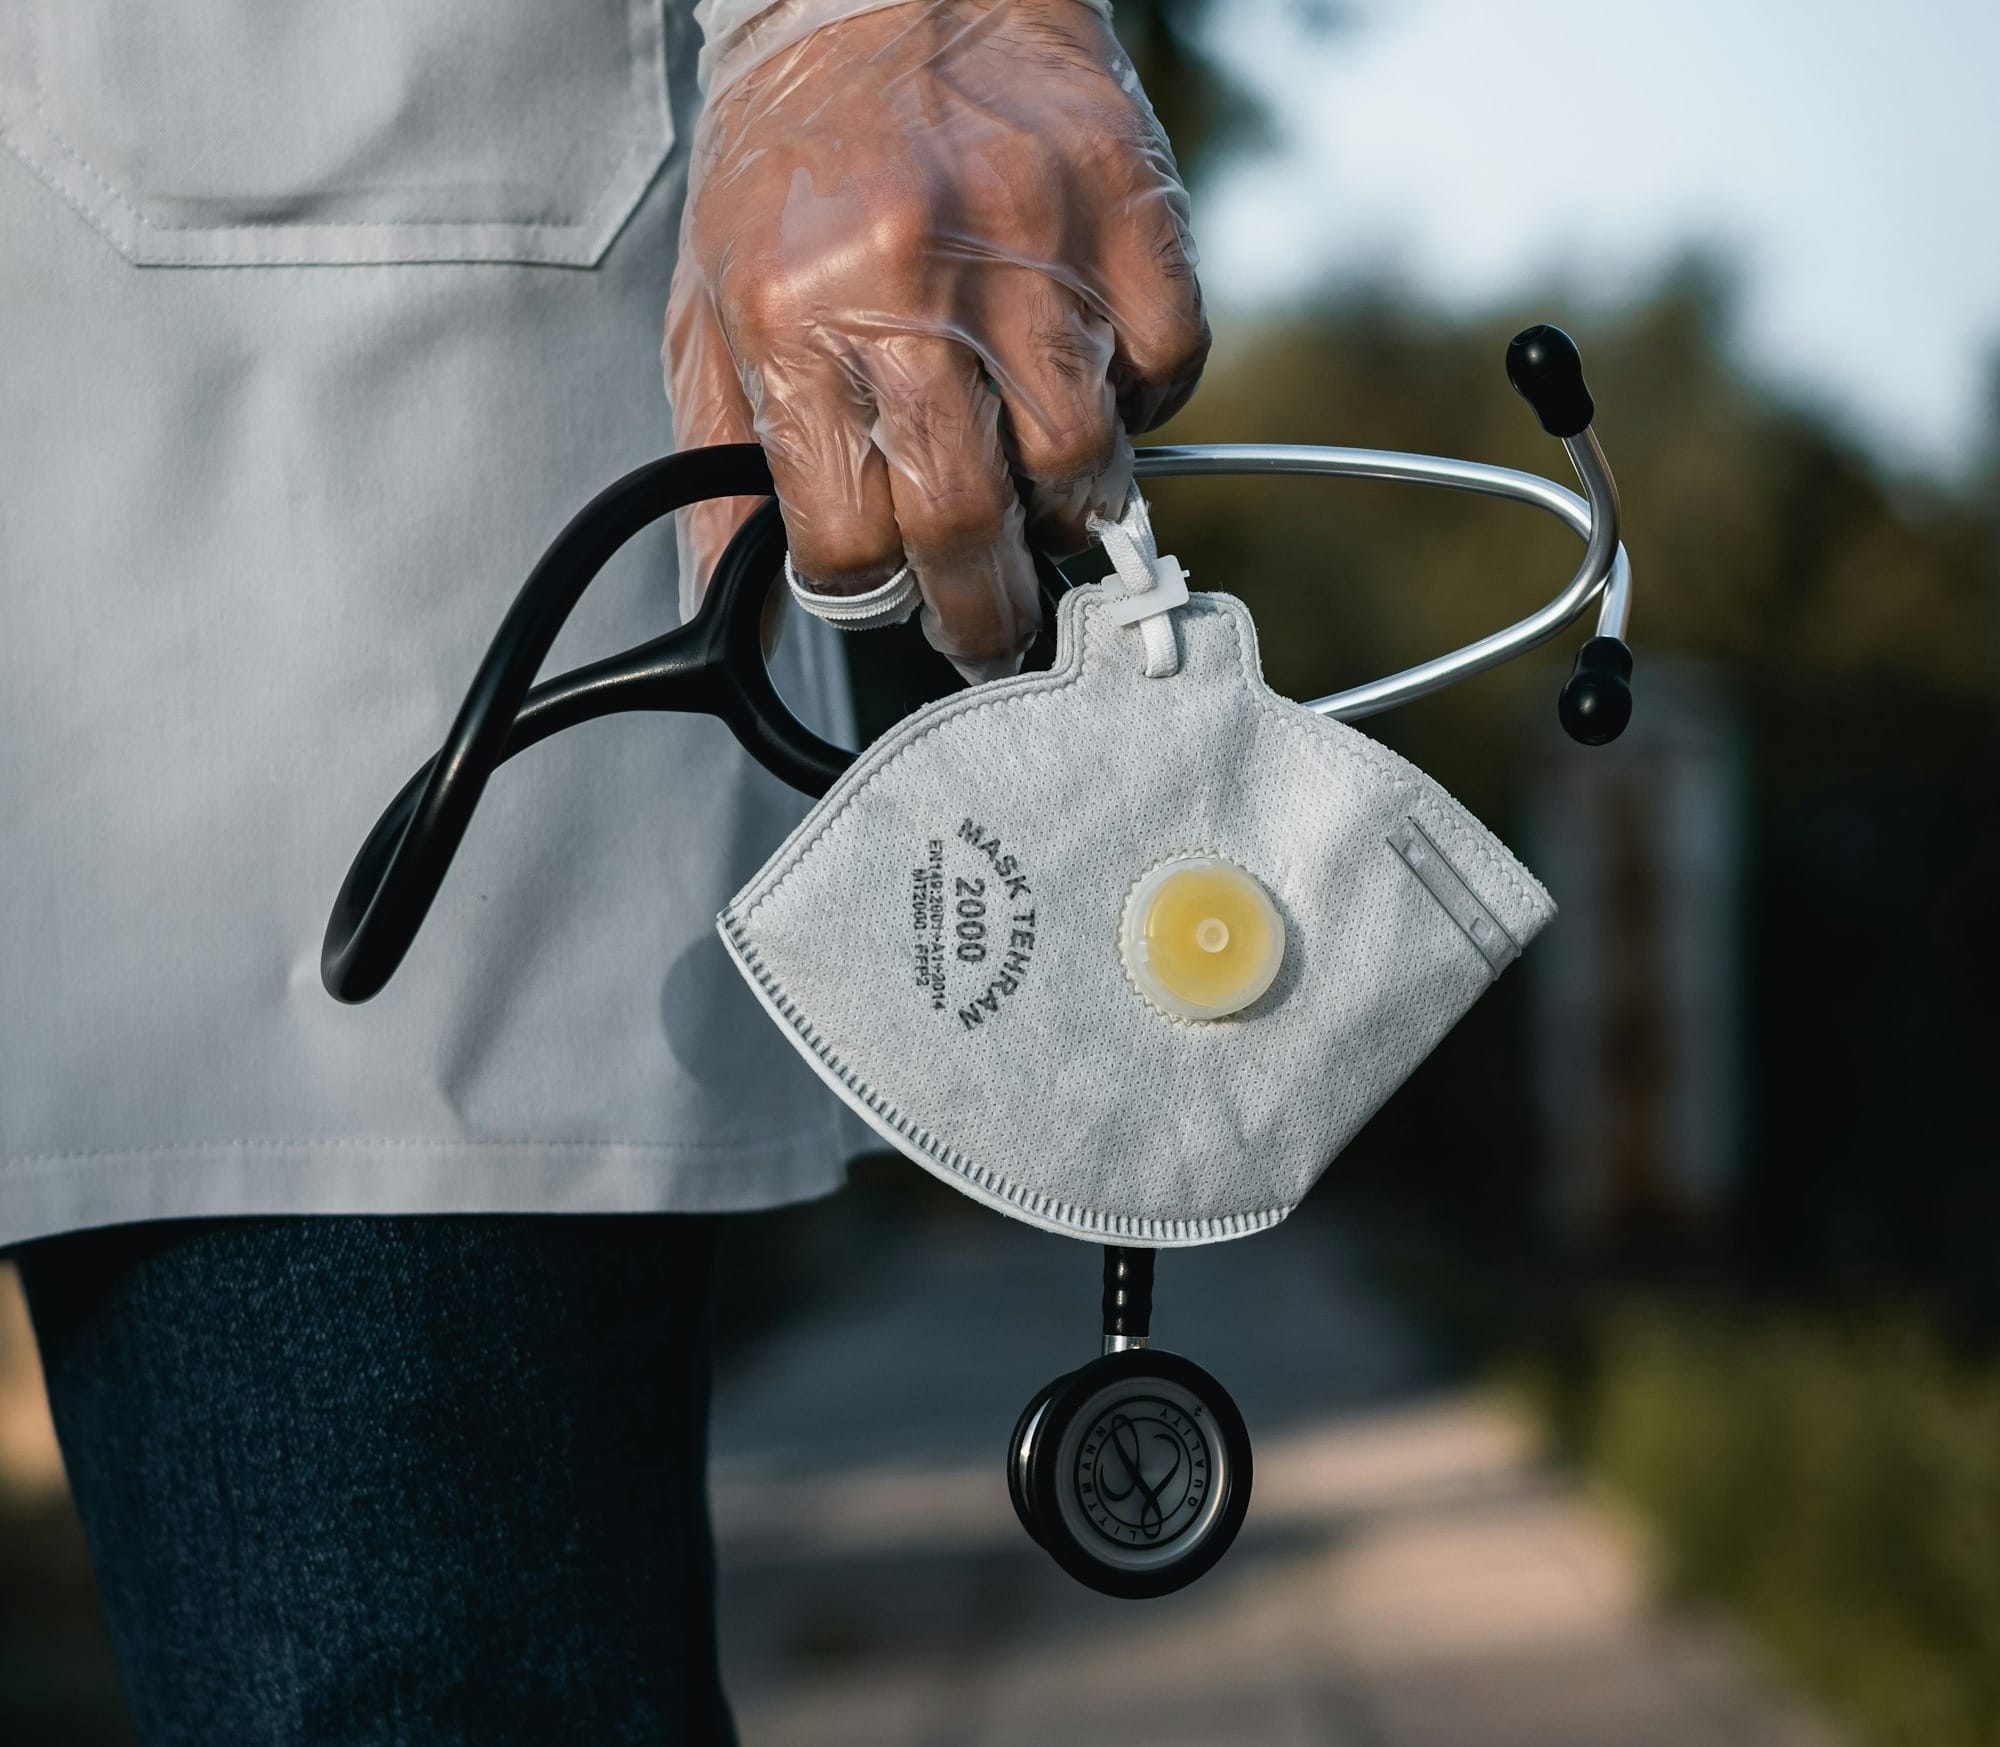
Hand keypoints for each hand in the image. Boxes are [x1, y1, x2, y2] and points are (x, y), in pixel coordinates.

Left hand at [666, 0, 1207, 680]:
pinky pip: (1166, 370)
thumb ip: (720, 474)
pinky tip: (1093, 385)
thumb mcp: (711, 310)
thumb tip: (735, 620)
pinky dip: (1140, 406)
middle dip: (983, 615)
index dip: (873, 596)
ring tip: (1042, 499)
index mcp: (793, 320)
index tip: (892, 597)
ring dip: (1067, 512)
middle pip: (971, 525)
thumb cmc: (793, 163)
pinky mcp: (1129, 207)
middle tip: (988, 632)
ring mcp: (1034, 246)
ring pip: (1082, 462)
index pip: (850, 541)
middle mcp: (912, 287)